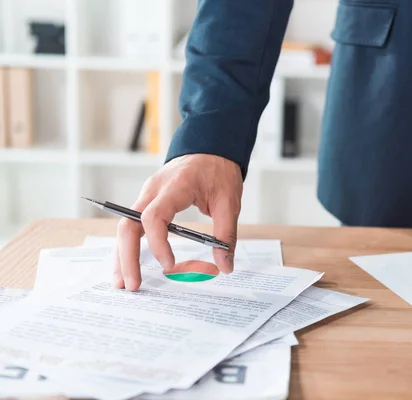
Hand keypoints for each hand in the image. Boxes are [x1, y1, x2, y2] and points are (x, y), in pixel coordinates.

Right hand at [114, 154, 242, 290]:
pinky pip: (131, 225)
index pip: (153, 216)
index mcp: (174, 186)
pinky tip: (128, 266)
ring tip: (123, 283)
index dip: (157, 243)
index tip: (169, 264)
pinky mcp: (148, 201)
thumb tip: (225, 266)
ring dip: (122, 255)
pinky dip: (128, 246)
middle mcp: (153, 190)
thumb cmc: (218, 170)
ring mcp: (147, 194)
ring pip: (124, 226)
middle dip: (127, 257)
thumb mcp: (229, 202)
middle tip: (132, 285)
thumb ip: (226, 234)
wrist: (211, 147)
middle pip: (128, 224)